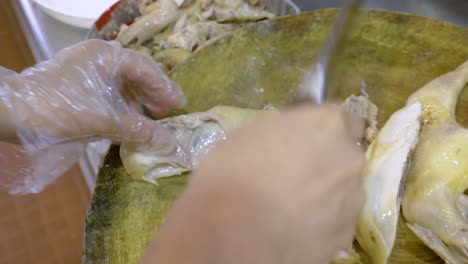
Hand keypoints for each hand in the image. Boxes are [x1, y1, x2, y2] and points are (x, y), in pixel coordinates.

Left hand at [0, 39, 184, 146]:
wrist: (12, 113)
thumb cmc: (60, 110)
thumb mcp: (105, 120)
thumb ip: (140, 130)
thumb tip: (171, 144)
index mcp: (106, 56)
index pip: (145, 69)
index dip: (164, 88)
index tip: (179, 105)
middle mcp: (97, 57)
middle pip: (135, 73)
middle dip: (153, 94)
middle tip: (168, 112)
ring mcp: (85, 68)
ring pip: (120, 83)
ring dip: (137, 101)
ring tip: (149, 118)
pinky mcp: (76, 83)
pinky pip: (107, 90)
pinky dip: (120, 105)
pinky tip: (125, 120)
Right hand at [141, 104, 364, 263]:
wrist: (236, 231)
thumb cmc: (234, 172)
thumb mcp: (251, 134)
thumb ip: (283, 132)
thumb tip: (286, 141)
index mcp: (328, 123)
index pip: (342, 118)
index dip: (323, 130)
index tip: (304, 140)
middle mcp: (350, 157)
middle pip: (345, 155)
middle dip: (326, 163)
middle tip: (294, 175)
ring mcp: (352, 198)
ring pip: (343, 190)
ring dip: (325, 194)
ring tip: (292, 208)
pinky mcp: (346, 234)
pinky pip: (336, 221)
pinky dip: (321, 223)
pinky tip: (294, 228)